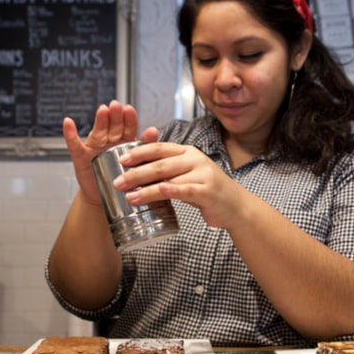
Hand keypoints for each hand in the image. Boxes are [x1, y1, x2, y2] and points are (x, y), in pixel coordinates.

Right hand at [63, 100, 146, 203]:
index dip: (128, 119)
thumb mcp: (136, 162)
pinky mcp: (81, 157)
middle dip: (115, 116)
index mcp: (124, 141)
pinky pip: (74, 145)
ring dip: (100, 120)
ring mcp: (94, 148)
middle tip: (116, 106)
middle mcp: (109, 141)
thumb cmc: (123, 178)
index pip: (127, 127)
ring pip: (98, 132)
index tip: (129, 110)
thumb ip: (144, 145)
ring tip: (102, 110)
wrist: (109, 196)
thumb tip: (154, 130)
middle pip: (112, 126)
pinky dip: (70, 134)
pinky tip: (68, 122)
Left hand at [112, 143, 247, 228]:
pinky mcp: (207, 191)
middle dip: (136, 173)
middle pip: (160, 164)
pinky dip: (170, 190)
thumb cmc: (207, 190)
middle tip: (118, 181)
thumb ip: (168, 170)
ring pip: (169, 178)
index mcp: (187, 152)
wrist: (235, 205)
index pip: (159, 148)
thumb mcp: (187, 174)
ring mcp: (202, 174)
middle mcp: (195, 159)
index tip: (121, 160)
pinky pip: (185, 190)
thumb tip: (138, 171)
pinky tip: (158, 192)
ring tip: (129, 195)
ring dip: (146, 188)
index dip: (139, 152)